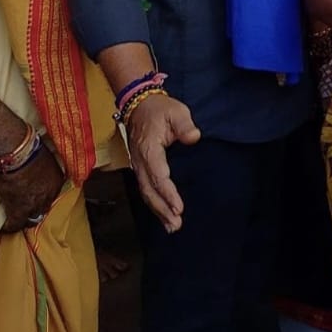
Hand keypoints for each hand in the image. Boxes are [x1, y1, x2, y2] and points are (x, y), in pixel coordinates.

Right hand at [0, 143, 63, 232]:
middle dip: (36, 210)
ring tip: (16, 221)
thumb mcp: (44, 156)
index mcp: (57, 180)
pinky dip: (10, 226)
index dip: (43, 197)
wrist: (16, 154)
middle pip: (44, 208)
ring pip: (31, 219)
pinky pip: (16, 223)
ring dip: (24, 220)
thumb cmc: (28, 148)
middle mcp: (50, 194)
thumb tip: (38, 165)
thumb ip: (44, 165)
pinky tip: (6, 227)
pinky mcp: (19, 209)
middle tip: (27, 211)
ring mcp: (35, 203)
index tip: (36, 197)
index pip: (52, 194)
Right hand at [125, 93, 201, 232]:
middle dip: (162, 209)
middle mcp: (140, 161)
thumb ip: (185, 125)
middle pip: (150, 190)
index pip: (159, 175)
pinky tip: (164, 216)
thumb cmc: (161, 109)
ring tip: (172, 227)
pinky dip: (154, 204)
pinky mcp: (141, 168)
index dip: (168, 193)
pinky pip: (146, 190)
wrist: (139, 104)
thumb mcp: (176, 111)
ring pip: (146, 193)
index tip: (179, 207)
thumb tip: (193, 138)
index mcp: (149, 149)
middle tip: (177, 225)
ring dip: (158, 211)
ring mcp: (138, 166)